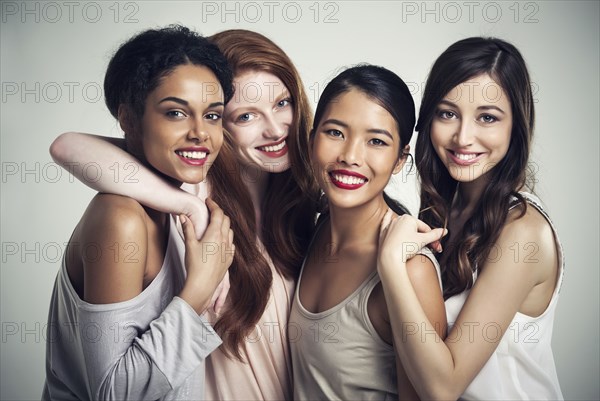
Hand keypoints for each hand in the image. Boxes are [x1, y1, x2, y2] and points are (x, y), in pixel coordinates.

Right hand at [179, 198, 234, 313]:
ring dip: (224, 225)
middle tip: (211, 211)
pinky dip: (227, 238)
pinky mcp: (229, 259)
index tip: (208, 201)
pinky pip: (231, 244)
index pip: (218, 213)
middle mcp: (224, 240)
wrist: (202, 285)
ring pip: (230, 232)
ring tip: (215, 225)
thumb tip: (183, 216)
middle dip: (219, 213)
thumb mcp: (189, 245)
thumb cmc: (194, 265)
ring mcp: (228, 250)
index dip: (213, 205)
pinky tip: (221, 241)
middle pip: (226, 220)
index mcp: (215, 234)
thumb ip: (188, 229)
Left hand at [379, 210, 446, 265]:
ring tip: (414, 245)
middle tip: (430, 249)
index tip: (436, 247)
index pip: (425, 228)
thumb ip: (434, 235)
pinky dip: (388, 217)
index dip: (432, 238)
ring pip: (404, 229)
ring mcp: (390, 225)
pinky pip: (386, 223)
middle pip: (415, 229)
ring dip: (411, 235)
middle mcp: (398, 219)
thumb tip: (444, 231)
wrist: (389, 258)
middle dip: (423, 239)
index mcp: (408, 218)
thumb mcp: (423, 241)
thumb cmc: (405, 248)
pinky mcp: (383, 233)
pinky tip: (388, 211)